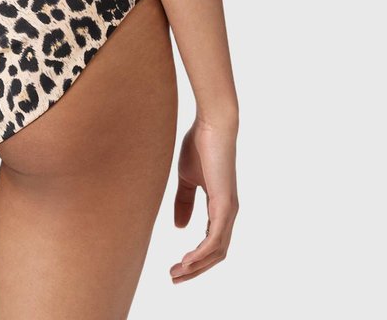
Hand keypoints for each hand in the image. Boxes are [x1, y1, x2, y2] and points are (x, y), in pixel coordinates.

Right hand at [170, 114, 238, 281]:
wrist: (211, 125)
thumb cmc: (199, 145)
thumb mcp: (187, 178)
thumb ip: (184, 202)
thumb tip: (181, 228)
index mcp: (220, 206)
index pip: (211, 242)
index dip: (195, 257)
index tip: (175, 266)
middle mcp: (228, 212)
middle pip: (216, 254)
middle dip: (195, 269)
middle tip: (174, 277)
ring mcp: (229, 210)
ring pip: (216, 251)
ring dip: (196, 266)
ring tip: (177, 273)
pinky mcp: (225, 205)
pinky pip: (214, 239)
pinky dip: (201, 254)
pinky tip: (188, 261)